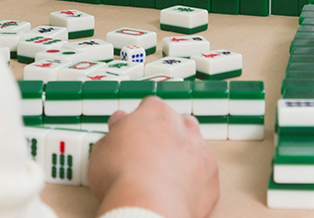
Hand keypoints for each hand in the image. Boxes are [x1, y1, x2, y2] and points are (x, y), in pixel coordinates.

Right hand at [89, 97, 218, 217]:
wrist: (147, 206)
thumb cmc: (120, 177)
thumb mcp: (102, 148)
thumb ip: (114, 130)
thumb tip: (119, 122)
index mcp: (155, 112)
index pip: (150, 107)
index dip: (140, 123)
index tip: (133, 137)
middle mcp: (182, 125)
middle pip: (177, 123)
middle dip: (166, 136)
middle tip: (149, 157)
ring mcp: (201, 150)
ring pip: (194, 147)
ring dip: (183, 156)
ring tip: (164, 176)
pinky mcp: (212, 176)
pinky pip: (204, 174)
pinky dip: (193, 181)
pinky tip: (177, 192)